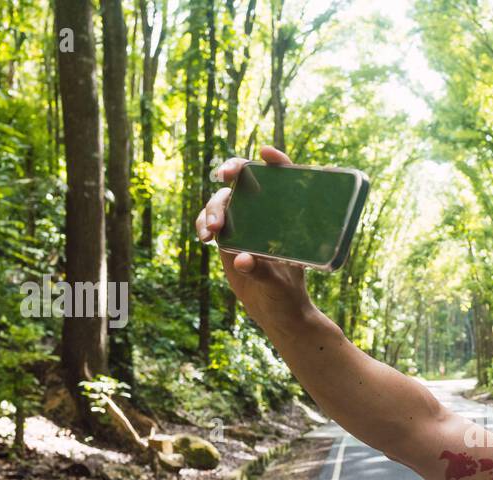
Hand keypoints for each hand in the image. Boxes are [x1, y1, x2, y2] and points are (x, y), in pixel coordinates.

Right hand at [196, 145, 317, 328]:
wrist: (277, 312)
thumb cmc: (288, 293)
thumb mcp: (279, 282)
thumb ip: (261, 270)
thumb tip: (240, 260)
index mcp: (288, 216)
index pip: (285, 178)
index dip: (276, 160)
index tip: (265, 153)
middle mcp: (266, 214)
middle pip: (246, 179)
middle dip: (232, 170)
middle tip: (223, 176)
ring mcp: (245, 223)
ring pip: (224, 199)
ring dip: (214, 207)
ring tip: (211, 231)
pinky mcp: (228, 237)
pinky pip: (211, 221)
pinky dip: (204, 223)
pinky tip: (205, 237)